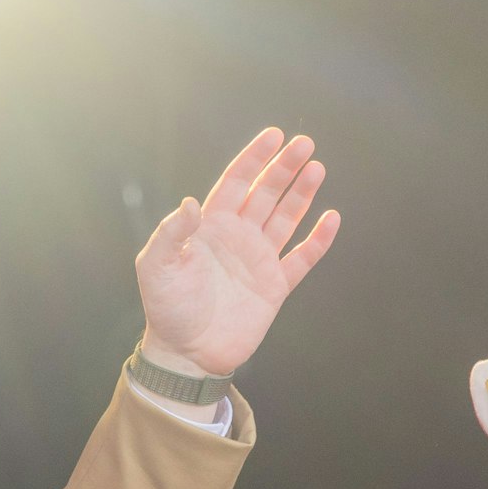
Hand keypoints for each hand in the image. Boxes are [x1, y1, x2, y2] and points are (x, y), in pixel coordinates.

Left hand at [136, 129, 339, 377]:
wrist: (186, 352)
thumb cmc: (166, 307)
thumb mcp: (156, 266)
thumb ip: (172, 233)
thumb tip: (191, 202)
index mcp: (209, 227)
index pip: (235, 183)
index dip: (253, 159)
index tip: (274, 135)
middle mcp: (237, 237)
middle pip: (265, 193)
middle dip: (283, 167)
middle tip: (304, 143)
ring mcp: (258, 260)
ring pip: (286, 218)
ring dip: (302, 193)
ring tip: (317, 167)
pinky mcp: (275, 286)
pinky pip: (302, 258)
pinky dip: (317, 239)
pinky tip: (331, 218)